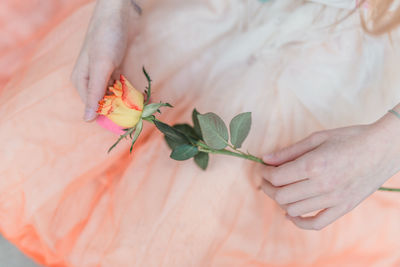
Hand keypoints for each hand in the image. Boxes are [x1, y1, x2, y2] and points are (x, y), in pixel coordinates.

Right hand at [71, 0, 138, 120]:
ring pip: (116, 95)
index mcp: (83, 81)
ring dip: (128, 102)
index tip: (127, 126)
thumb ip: (95, 93)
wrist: (120, 12)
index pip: (94, 108)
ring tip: (142, 110)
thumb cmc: (106, 37)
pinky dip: (131, 92)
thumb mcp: (100, 67)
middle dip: (121, 110)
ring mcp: (105, 74)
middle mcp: (92, 79)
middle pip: (106, 103)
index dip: (109, 117)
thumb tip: (87, 120)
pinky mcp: (116, 68)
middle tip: (138, 118)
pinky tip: (142, 99)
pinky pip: (123, 86)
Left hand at [258, 112, 399, 229]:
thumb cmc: (350, 138)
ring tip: (280, 191)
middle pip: (282, 196)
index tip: (263, 169)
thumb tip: (266, 159)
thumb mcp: (317, 138)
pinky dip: (300, 222)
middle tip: (267, 180)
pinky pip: (316, 224)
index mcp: (314, 164)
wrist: (383, 148)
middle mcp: (322, 185)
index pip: (277, 177)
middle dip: (268, 188)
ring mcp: (334, 199)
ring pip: (294, 210)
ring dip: (281, 202)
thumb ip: (289, 151)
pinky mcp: (344, 208)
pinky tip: (292, 214)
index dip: (265, 174)